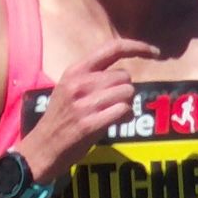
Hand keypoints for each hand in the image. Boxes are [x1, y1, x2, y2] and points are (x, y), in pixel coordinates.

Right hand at [20, 38, 159, 181]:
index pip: (113, 48)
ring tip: (111, 115)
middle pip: (125, 76)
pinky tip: (113, 123)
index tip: (155, 52)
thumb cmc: (60, 120)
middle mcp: (79, 83)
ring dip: (126, 105)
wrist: (41, 149)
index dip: (138, 47)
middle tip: (111, 105)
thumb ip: (94, 78)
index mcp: (75, 70)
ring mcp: (84, 104)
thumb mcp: (70, 90)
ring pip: (127, 93)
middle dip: (125, 91)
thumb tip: (125, 76)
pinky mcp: (89, 124)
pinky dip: (124, 117)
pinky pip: (123, 111)